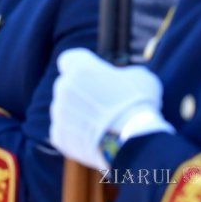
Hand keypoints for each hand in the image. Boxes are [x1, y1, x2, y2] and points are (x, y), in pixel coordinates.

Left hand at [50, 49, 171, 169]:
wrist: (132, 141)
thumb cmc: (138, 104)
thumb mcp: (140, 77)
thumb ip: (124, 74)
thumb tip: (124, 79)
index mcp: (80, 68)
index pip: (68, 59)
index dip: (79, 68)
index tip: (90, 77)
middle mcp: (64, 86)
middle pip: (67, 86)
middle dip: (81, 94)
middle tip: (102, 106)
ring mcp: (60, 112)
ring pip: (65, 110)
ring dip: (78, 115)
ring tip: (102, 127)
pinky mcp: (59, 135)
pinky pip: (64, 132)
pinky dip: (76, 136)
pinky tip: (95, 140)